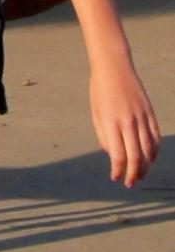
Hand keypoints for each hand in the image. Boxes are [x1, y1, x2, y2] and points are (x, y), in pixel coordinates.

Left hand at [89, 60, 160, 187]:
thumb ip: (103, 136)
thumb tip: (114, 156)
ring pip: (148, 150)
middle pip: (136, 157)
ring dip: (145, 166)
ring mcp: (142, 118)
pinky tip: (149, 159)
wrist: (114, 67)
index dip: (118, 170)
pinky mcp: (150, 114)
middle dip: (133, 174)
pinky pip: (155, 138)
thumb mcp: (96, 113)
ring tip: (139, 175)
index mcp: (111, 122)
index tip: (115, 178)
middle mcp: (128, 122)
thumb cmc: (100, 90)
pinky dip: (154, 151)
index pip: (118, 155)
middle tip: (129, 184)